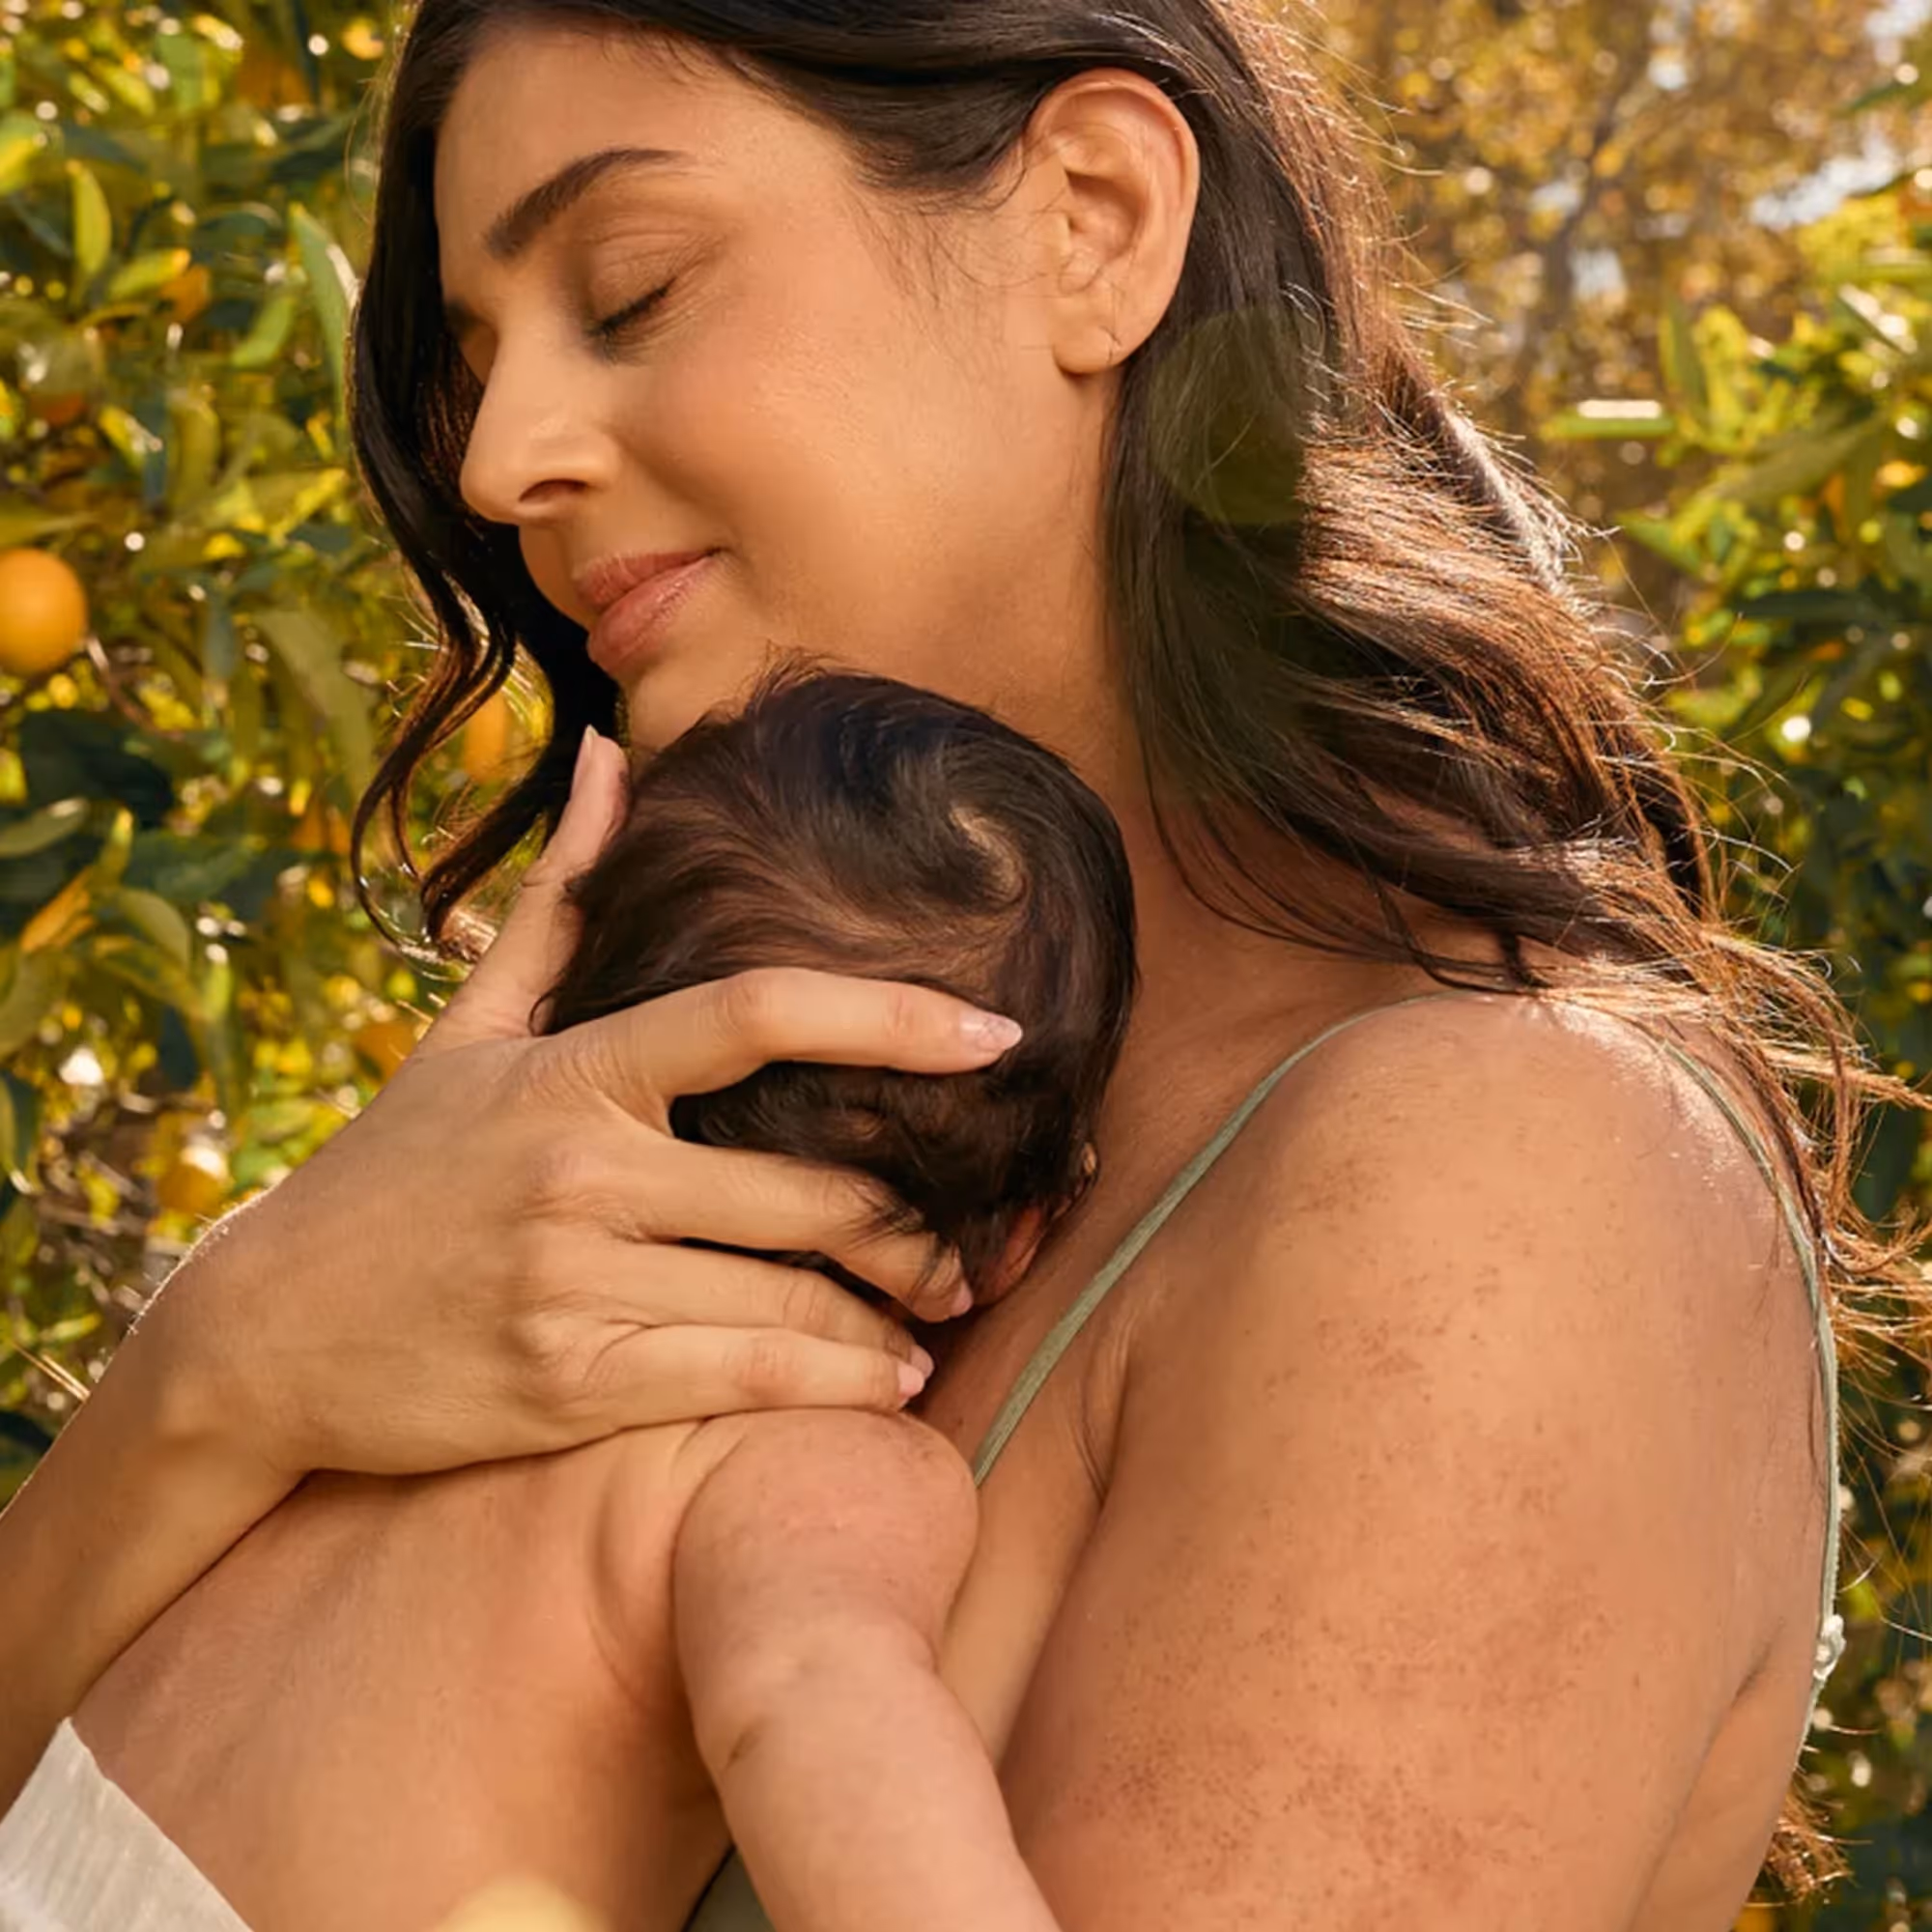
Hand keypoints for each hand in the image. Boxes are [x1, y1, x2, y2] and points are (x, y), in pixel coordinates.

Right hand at [143, 728, 1020, 1482]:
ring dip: (895, 1309)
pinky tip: (888, 1378)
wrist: (258, 1336)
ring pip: (789, 1295)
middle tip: (991, 1226)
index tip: (997, 1031)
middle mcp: (579, 1169)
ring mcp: (572, 1282)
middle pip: (807, 1185)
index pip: (756, 1014)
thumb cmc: (391, 1172)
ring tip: (951, 1301)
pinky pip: (742, 1380)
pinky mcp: (568, 1386)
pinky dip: (833, 1381)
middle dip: (918, 1216)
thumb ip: (559, 897)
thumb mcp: (466, 1030)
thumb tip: (611, 754)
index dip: (890, 1016)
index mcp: (570, 1069)